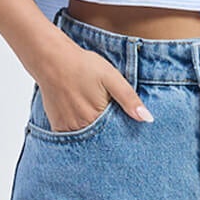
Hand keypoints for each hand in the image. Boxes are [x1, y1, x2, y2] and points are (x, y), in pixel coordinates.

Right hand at [36, 42, 152, 130]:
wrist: (52, 59)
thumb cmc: (83, 66)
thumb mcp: (112, 78)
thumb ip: (129, 99)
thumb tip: (147, 119)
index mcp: (98, 117)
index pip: (116, 135)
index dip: (123, 133)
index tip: (125, 127)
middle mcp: (82, 127)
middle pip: (102, 140)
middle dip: (109, 137)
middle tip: (107, 120)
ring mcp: (68, 128)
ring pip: (87, 140)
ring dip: (94, 134)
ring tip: (94, 116)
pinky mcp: (57, 127)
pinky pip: (72, 137)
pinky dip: (79, 132)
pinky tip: (82, 118)